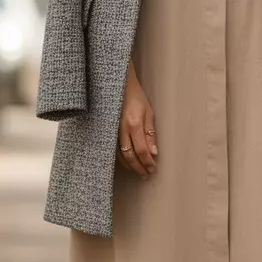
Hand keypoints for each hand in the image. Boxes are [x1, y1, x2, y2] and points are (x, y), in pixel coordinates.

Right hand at [117, 62, 157, 179]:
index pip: (142, 150)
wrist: (119, 86)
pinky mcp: (108, 131)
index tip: (153, 169)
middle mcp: (121, 130)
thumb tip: (154, 152)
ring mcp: (112, 131)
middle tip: (146, 175)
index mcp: (134, 125)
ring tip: (138, 171)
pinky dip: (121, 159)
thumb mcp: (149, 113)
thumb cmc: (136, 97)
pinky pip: (114, 149)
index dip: (147, 162)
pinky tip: (127, 163)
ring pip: (120, 155)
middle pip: (130, 156)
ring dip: (130, 166)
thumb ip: (150, 134)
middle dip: (139, 168)